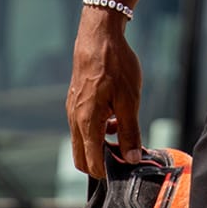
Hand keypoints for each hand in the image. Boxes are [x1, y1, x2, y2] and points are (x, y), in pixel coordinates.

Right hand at [66, 8, 143, 177]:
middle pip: (83, 158)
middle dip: (103, 162)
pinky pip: (83, 125)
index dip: (110, 171)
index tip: (129, 166)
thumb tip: (133, 158)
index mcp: (87, 123)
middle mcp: (75, 120)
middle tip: (126, 154)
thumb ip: (130, 132)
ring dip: (101, 145)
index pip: (92, 164)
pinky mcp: (76, 101)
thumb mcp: (129, 100)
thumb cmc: (115, 65)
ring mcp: (73, 109)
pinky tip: (115, 117)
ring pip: (83, 141)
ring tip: (124, 133)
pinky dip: (97, 130)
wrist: (99, 36)